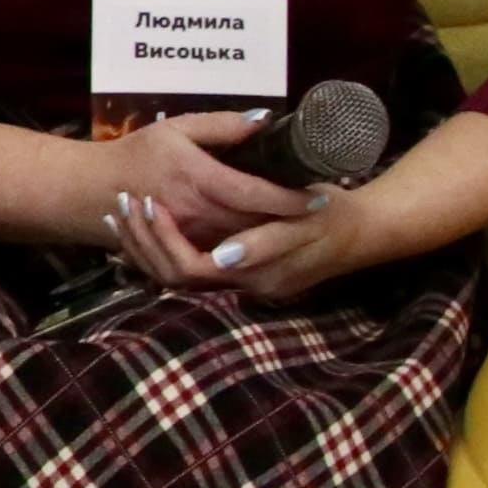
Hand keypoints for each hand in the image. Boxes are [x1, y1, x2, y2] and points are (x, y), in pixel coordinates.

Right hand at [96, 111, 314, 258]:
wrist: (94, 189)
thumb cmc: (137, 154)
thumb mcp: (177, 128)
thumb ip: (222, 124)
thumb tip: (265, 120)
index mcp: (198, 179)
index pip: (255, 194)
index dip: (291, 200)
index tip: (320, 198)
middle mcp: (196, 214)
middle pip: (255, 228)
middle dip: (289, 225)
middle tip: (319, 216)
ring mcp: (189, 238)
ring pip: (241, 249)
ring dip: (269, 243)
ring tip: (295, 232)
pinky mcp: (183, 253)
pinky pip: (221, 263)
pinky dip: (245, 256)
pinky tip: (262, 247)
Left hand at [113, 168, 397, 302]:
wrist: (365, 231)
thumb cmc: (337, 218)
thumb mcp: (306, 223)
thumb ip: (266, 242)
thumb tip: (221, 257)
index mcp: (257, 275)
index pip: (190, 268)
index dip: (163, 238)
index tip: (147, 202)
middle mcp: (244, 286)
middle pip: (173, 276)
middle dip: (143, 241)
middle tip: (123, 202)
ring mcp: (242, 281)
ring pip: (175, 274)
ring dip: (145, 243)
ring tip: (122, 210)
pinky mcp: (241, 270)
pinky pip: (190, 265)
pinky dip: (161, 245)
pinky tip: (144, 221)